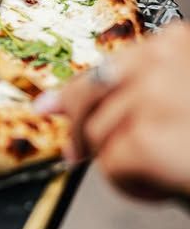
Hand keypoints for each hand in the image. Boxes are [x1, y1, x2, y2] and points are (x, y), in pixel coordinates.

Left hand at [34, 20, 189, 199]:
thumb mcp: (188, 94)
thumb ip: (153, 91)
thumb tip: (95, 108)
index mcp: (177, 42)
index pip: (108, 66)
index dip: (75, 91)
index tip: (51, 105)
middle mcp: (163, 60)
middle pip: (90, 95)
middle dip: (79, 129)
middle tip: (74, 154)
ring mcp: (153, 96)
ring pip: (100, 135)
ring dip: (122, 164)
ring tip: (164, 174)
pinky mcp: (148, 138)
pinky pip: (112, 166)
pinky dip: (133, 186)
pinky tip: (163, 186)